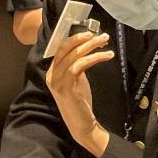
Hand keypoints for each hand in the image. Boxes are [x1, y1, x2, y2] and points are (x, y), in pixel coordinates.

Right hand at [45, 31, 113, 156]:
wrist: (81, 124)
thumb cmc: (80, 101)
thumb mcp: (77, 79)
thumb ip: (77, 64)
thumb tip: (87, 47)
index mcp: (52, 71)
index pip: (61, 48)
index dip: (74, 38)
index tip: (89, 33)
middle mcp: (52, 75)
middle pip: (65, 49)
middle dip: (82, 38)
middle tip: (98, 35)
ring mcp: (57, 81)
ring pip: (73, 56)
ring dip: (91, 46)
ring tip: (105, 42)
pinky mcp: (66, 87)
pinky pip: (80, 65)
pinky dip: (94, 58)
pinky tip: (106, 56)